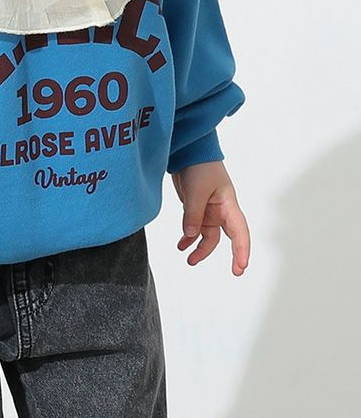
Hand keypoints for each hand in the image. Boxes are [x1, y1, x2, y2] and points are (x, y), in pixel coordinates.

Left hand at [170, 160, 249, 275]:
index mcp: (229, 204)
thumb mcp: (196, 191)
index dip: (242, 250)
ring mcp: (209, 210)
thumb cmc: (200, 165)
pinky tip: (181, 244)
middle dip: (232, 255)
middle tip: (235, 272)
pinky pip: (195, 229)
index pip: (240, 231)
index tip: (241, 267)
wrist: (188, 151)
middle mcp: (222, 210)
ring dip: (200, 248)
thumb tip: (190, 236)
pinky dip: (189, 238)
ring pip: (209, 236)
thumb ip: (193, 214)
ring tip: (189, 259)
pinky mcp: (197, 208)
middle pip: (229, 237)